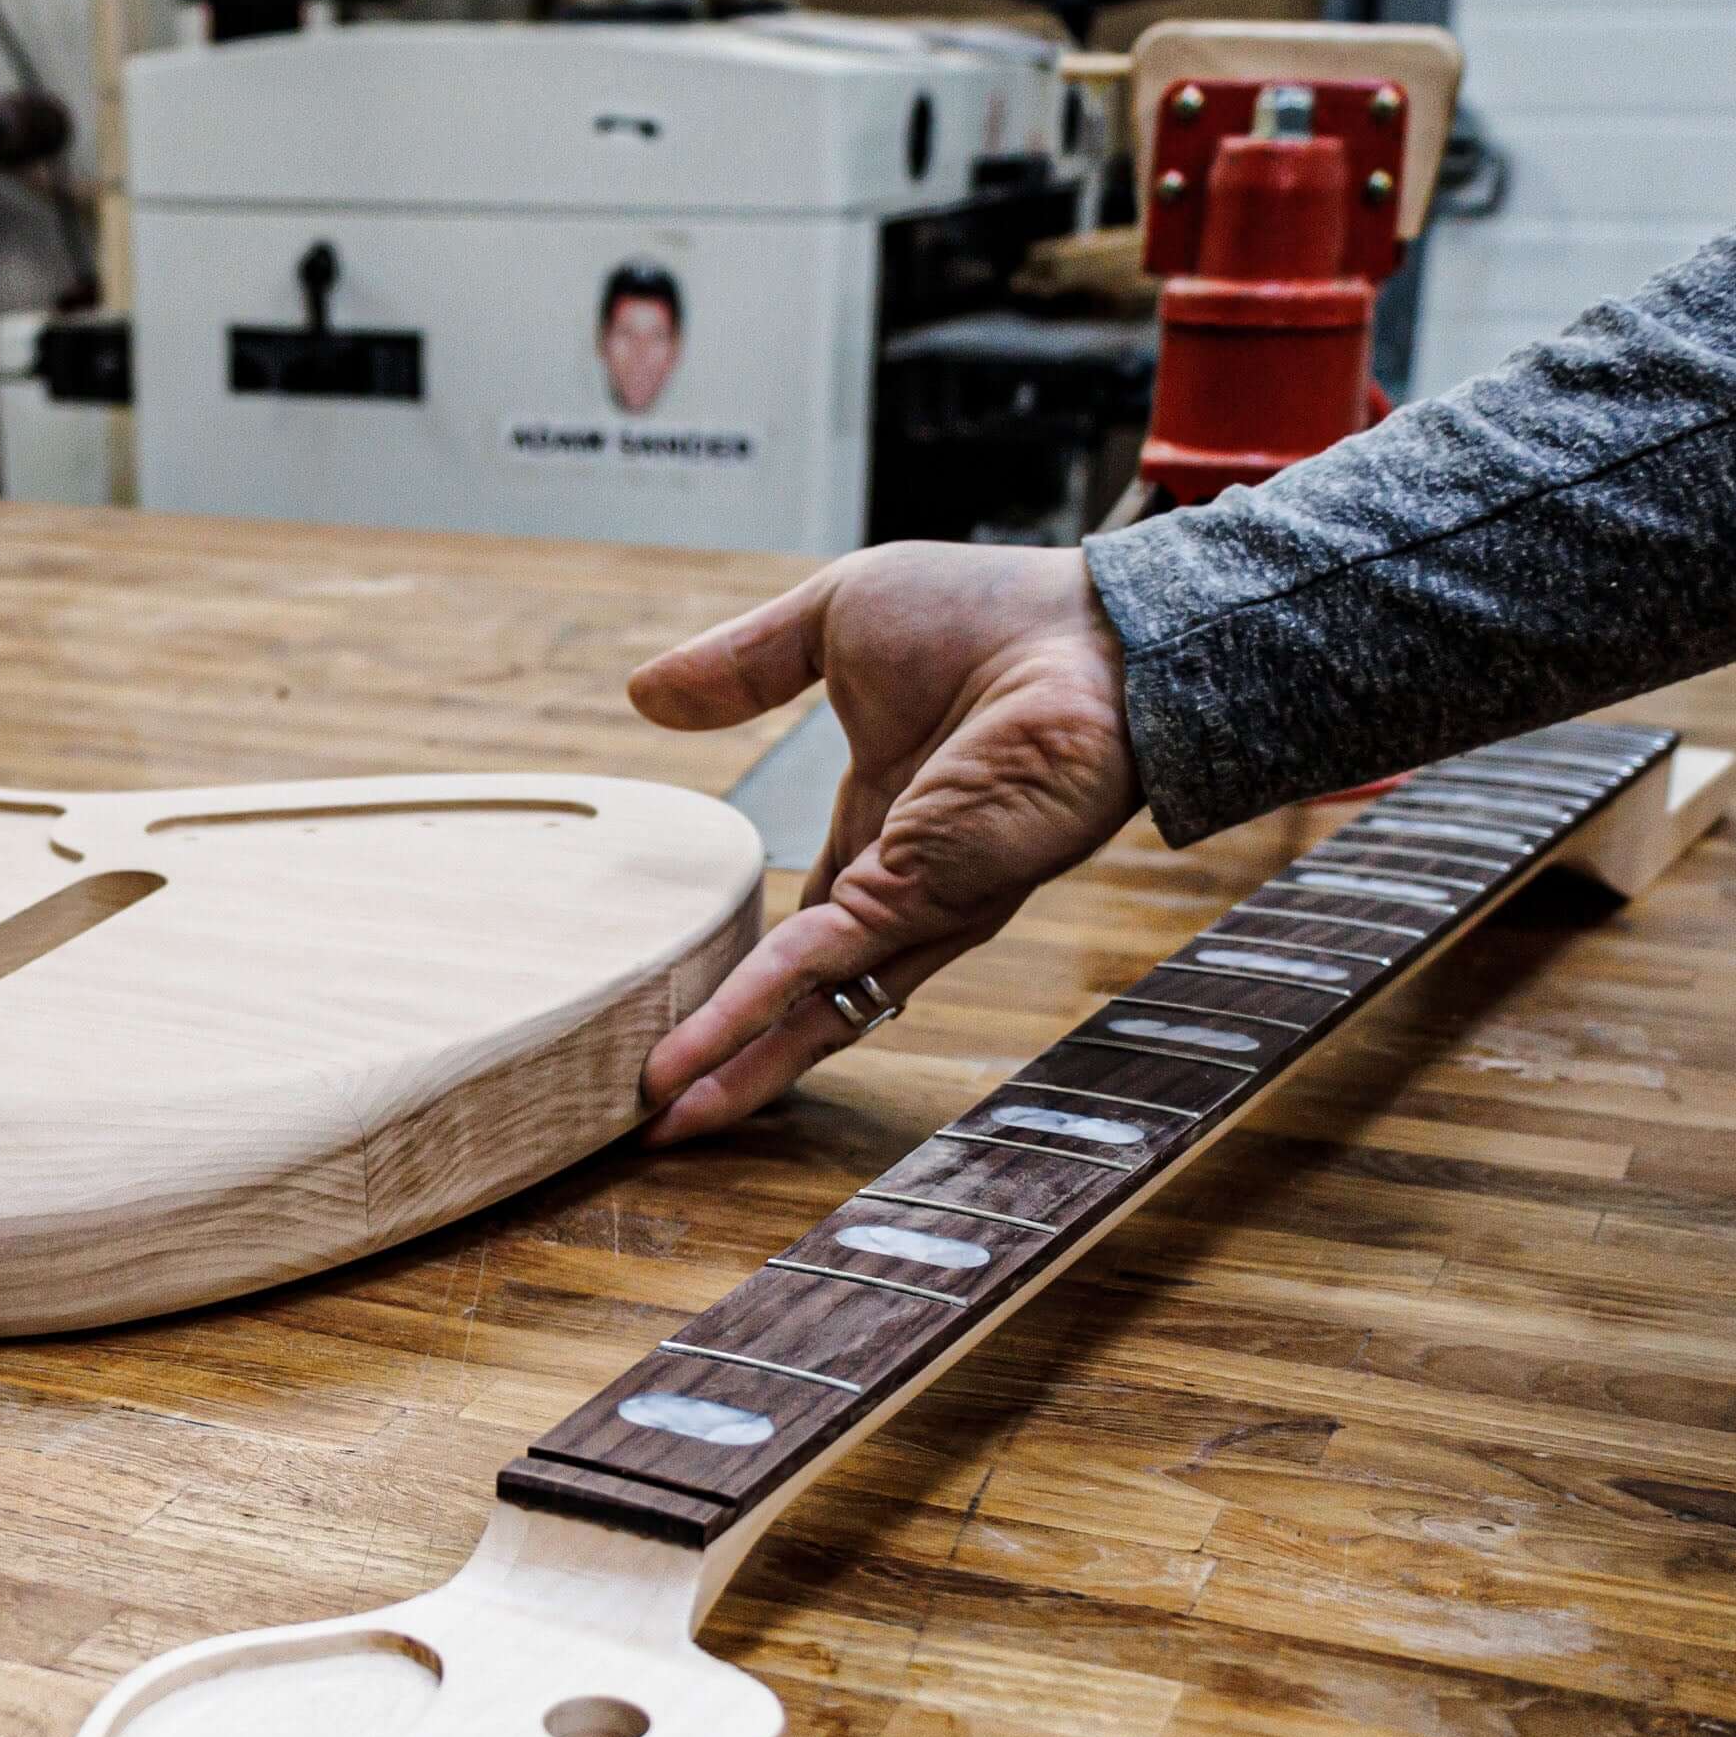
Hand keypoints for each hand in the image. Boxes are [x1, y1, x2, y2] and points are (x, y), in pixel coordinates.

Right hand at [626, 541, 1140, 1142]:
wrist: (1092, 639)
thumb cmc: (997, 617)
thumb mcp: (835, 625)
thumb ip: (744, 664)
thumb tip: (644, 695)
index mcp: (888, 827)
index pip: (806, 925)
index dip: (749, 973)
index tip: (683, 1013)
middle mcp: (901, 887)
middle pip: (802, 994)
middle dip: (733, 1052)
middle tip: (656, 1102)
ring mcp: (912, 908)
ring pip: (805, 1008)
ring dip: (732, 1067)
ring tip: (659, 1119)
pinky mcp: (917, 905)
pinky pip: (811, 971)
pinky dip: (746, 1019)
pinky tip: (688, 1059)